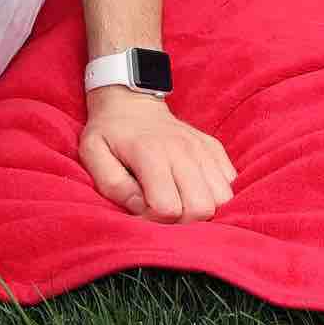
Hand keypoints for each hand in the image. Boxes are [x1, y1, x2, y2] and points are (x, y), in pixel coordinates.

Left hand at [78, 88, 235, 222]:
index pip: (168, 208)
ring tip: (179, 202)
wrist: (130, 102)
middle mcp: (183, 150)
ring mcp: (202, 148)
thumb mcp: (93, 154)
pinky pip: (230, 183)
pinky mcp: (214, 148)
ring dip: (202, 209)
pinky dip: (214, 194)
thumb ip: (113, 185)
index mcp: (151, 153)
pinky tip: (192, 189)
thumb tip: (140, 209)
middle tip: (162, 212)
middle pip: (201, 208)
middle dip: (182, 222)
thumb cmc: (109, 133)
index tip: (141, 213)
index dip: (154, 221)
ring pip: (222, 198)